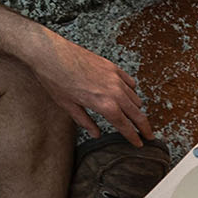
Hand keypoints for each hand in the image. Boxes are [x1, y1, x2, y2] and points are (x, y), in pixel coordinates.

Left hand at [26, 27, 152, 143]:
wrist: (49, 53)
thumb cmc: (54, 78)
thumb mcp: (68, 105)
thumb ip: (85, 121)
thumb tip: (96, 134)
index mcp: (104, 105)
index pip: (125, 126)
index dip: (133, 137)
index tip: (139, 144)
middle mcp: (114, 92)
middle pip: (138, 114)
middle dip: (145, 127)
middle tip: (149, 136)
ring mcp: (115, 78)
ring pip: (135, 98)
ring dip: (136, 109)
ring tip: (134, 116)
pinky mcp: (112, 67)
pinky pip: (129, 82)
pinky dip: (131, 91)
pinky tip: (127, 94)